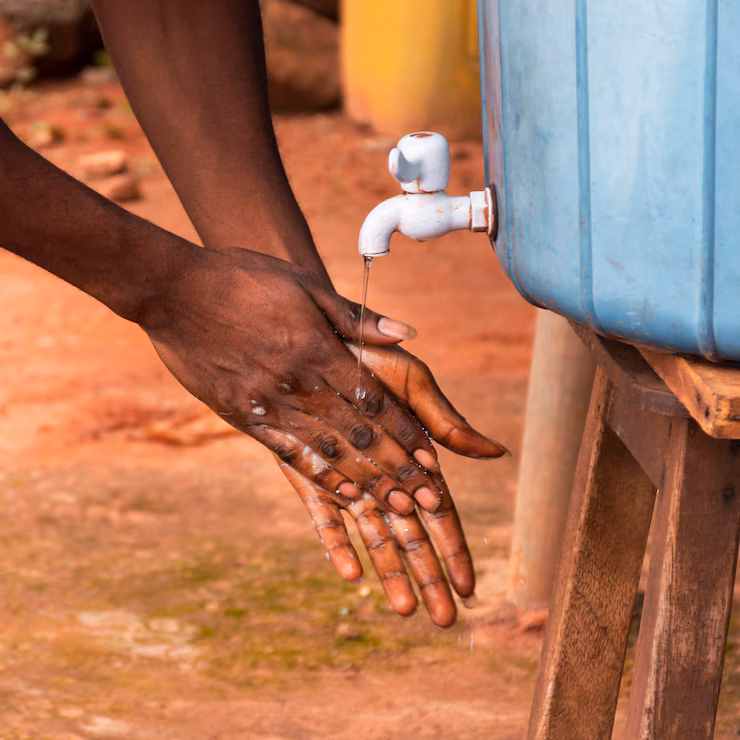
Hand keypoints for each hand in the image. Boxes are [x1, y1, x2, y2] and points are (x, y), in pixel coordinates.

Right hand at [142, 246, 478, 515]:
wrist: (174, 291)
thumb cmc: (243, 279)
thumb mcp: (304, 286)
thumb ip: (356, 317)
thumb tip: (407, 333)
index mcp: (319, 350)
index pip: (374, 402)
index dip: (405, 434)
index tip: (431, 461)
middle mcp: (298, 384)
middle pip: (357, 436)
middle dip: (395, 470)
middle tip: (425, 500)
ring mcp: (268, 404)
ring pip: (327, 452)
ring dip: (365, 483)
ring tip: (395, 510)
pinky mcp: (241, 415)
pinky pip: (287, 453)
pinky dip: (319, 476)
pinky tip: (342, 496)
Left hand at [282, 343, 507, 627]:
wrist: (313, 341)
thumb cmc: (370, 357)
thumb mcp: (413, 383)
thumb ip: (446, 422)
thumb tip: (497, 452)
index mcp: (413, 458)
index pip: (440, 514)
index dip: (455, 549)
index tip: (471, 587)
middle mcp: (382, 476)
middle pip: (410, 535)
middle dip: (429, 577)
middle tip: (444, 620)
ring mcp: (346, 479)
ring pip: (372, 536)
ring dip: (389, 573)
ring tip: (406, 611)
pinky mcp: (309, 475)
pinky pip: (323, 516)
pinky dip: (336, 544)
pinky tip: (349, 574)